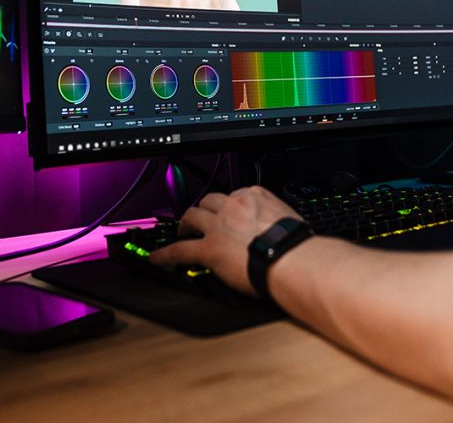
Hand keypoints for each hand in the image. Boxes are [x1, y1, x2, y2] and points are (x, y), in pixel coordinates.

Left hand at [150, 186, 300, 294]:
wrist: (288, 259)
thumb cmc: (295, 244)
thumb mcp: (289, 218)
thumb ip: (276, 218)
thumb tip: (277, 228)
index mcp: (255, 196)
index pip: (236, 194)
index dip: (229, 206)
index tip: (230, 212)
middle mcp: (233, 206)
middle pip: (210, 200)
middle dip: (204, 209)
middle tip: (202, 219)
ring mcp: (218, 226)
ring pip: (192, 216)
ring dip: (185, 223)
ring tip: (182, 231)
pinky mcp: (207, 249)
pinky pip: (179, 250)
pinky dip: (166, 254)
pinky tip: (158, 257)